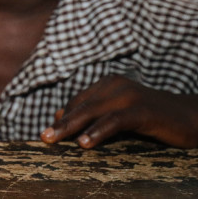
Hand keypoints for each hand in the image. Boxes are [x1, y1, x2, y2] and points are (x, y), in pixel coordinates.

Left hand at [41, 75, 197, 147]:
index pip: (78, 101)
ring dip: (72, 127)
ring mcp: (129, 95)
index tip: (48, 132)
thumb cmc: (154, 118)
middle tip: (44, 137)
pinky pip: (115, 121)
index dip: (63, 117)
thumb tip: (60, 119)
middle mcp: (115, 85)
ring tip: (55, 140)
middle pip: (81, 106)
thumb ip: (95, 115)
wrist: (191, 117)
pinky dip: (98, 132)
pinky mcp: (142, 110)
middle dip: (61, 123)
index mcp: (108, 84)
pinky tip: (85, 143)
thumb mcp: (121, 115)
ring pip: (93, 112)